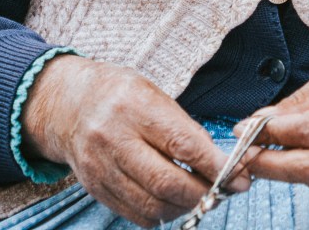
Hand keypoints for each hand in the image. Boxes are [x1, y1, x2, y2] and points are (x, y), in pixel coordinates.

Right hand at [21, 55, 248, 226]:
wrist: (68, 105)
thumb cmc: (120, 94)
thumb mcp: (153, 93)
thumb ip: (182, 126)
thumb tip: (217, 161)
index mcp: (134, 106)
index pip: (182, 144)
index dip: (215, 166)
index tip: (240, 176)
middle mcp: (114, 138)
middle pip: (166, 182)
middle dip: (203, 193)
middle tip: (224, 192)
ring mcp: (100, 167)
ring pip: (152, 205)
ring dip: (184, 207)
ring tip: (199, 196)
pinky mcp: (95, 188)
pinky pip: (135, 215)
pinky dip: (161, 214)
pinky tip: (172, 201)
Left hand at [237, 59, 308, 198]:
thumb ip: (298, 102)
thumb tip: (261, 119)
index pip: (307, 131)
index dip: (271, 133)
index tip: (244, 128)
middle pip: (307, 168)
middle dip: (268, 165)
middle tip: (242, 156)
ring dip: (283, 169)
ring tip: (265, 151)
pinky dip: (305, 173)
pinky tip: (301, 155)